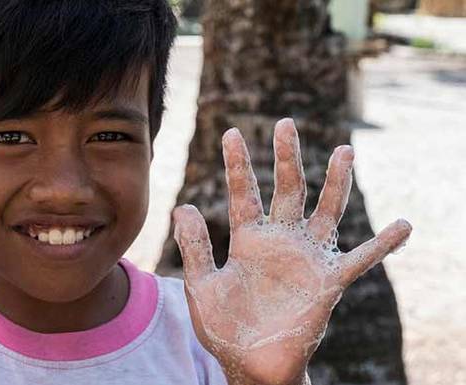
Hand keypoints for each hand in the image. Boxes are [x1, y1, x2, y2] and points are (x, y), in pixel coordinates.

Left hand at [172, 119, 410, 384]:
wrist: (250, 365)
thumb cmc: (225, 328)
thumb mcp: (202, 286)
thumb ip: (195, 248)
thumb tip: (182, 206)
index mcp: (248, 240)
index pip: (243, 193)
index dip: (238, 165)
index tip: (231, 133)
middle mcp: (280, 242)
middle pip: (287, 190)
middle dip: (286, 158)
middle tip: (285, 123)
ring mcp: (306, 259)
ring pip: (325, 212)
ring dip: (335, 183)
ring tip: (345, 150)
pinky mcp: (328, 282)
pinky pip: (360, 260)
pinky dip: (383, 245)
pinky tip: (403, 226)